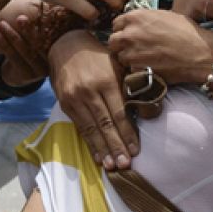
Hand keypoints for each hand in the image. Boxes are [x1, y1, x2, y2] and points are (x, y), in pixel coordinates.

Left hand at [0, 11, 48, 86]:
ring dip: (13, 36)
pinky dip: (5, 46)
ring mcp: (41, 72)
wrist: (19, 71)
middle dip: (29, 30)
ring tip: (1, 24)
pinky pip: (14, 59)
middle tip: (19, 18)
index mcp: (62, 49)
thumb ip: (46, 18)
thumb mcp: (41, 32)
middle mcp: (55, 62)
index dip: (44, 23)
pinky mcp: (27, 76)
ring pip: (26, 51)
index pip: (54, 35)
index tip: (36, 11)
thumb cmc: (32, 44)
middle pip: (41, 44)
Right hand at [47, 30, 137, 168]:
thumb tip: (147, 111)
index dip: (127, 133)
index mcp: (107, 80)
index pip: (119, 113)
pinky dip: (89, 143)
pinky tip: (97, 155)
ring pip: (91, 129)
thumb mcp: (117, 65)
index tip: (136, 150)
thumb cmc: (99, 57)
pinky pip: (80, 127)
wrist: (67, 46)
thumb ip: (129, 86)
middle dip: (116, 146)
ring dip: (103, 149)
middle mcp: (90, 90)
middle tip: (125, 165)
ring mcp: (75, 98)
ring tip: (112, 166)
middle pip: (105, 124)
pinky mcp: (65, 103)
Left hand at [108, 10, 212, 83]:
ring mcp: (131, 52)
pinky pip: (129, 71)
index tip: (130, 36)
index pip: (116, 23)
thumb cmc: (188, 33)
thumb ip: (147, 18)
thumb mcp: (166, 16)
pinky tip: (149, 69)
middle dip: (121, 46)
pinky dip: (136, 72)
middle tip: (134, 50)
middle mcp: (130, 33)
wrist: (200, 53)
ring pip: (119, 58)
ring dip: (128, 60)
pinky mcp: (136, 69)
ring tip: (144, 61)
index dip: (123, 30)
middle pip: (113, 41)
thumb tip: (140, 23)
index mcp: (136, 16)